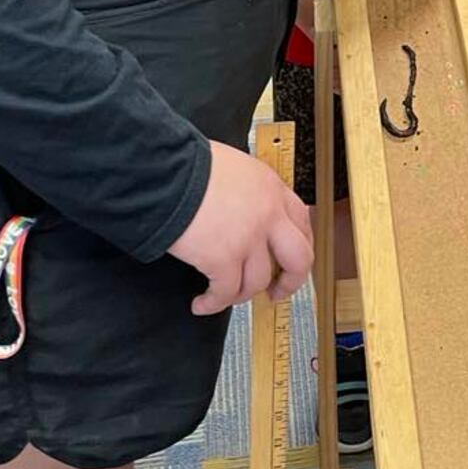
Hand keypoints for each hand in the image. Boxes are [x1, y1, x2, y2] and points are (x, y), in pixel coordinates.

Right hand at [171, 140, 312, 316]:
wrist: (165, 171)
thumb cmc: (188, 164)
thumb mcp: (232, 166)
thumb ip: (245, 189)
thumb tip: (238, 208)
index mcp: (271, 188)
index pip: (302, 222)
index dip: (300, 246)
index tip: (290, 260)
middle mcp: (268, 214)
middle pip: (299, 259)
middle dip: (290, 282)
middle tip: (276, 292)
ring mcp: (249, 238)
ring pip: (257, 281)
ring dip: (240, 294)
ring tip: (222, 295)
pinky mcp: (223, 258)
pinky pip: (224, 292)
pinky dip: (213, 303)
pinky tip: (202, 303)